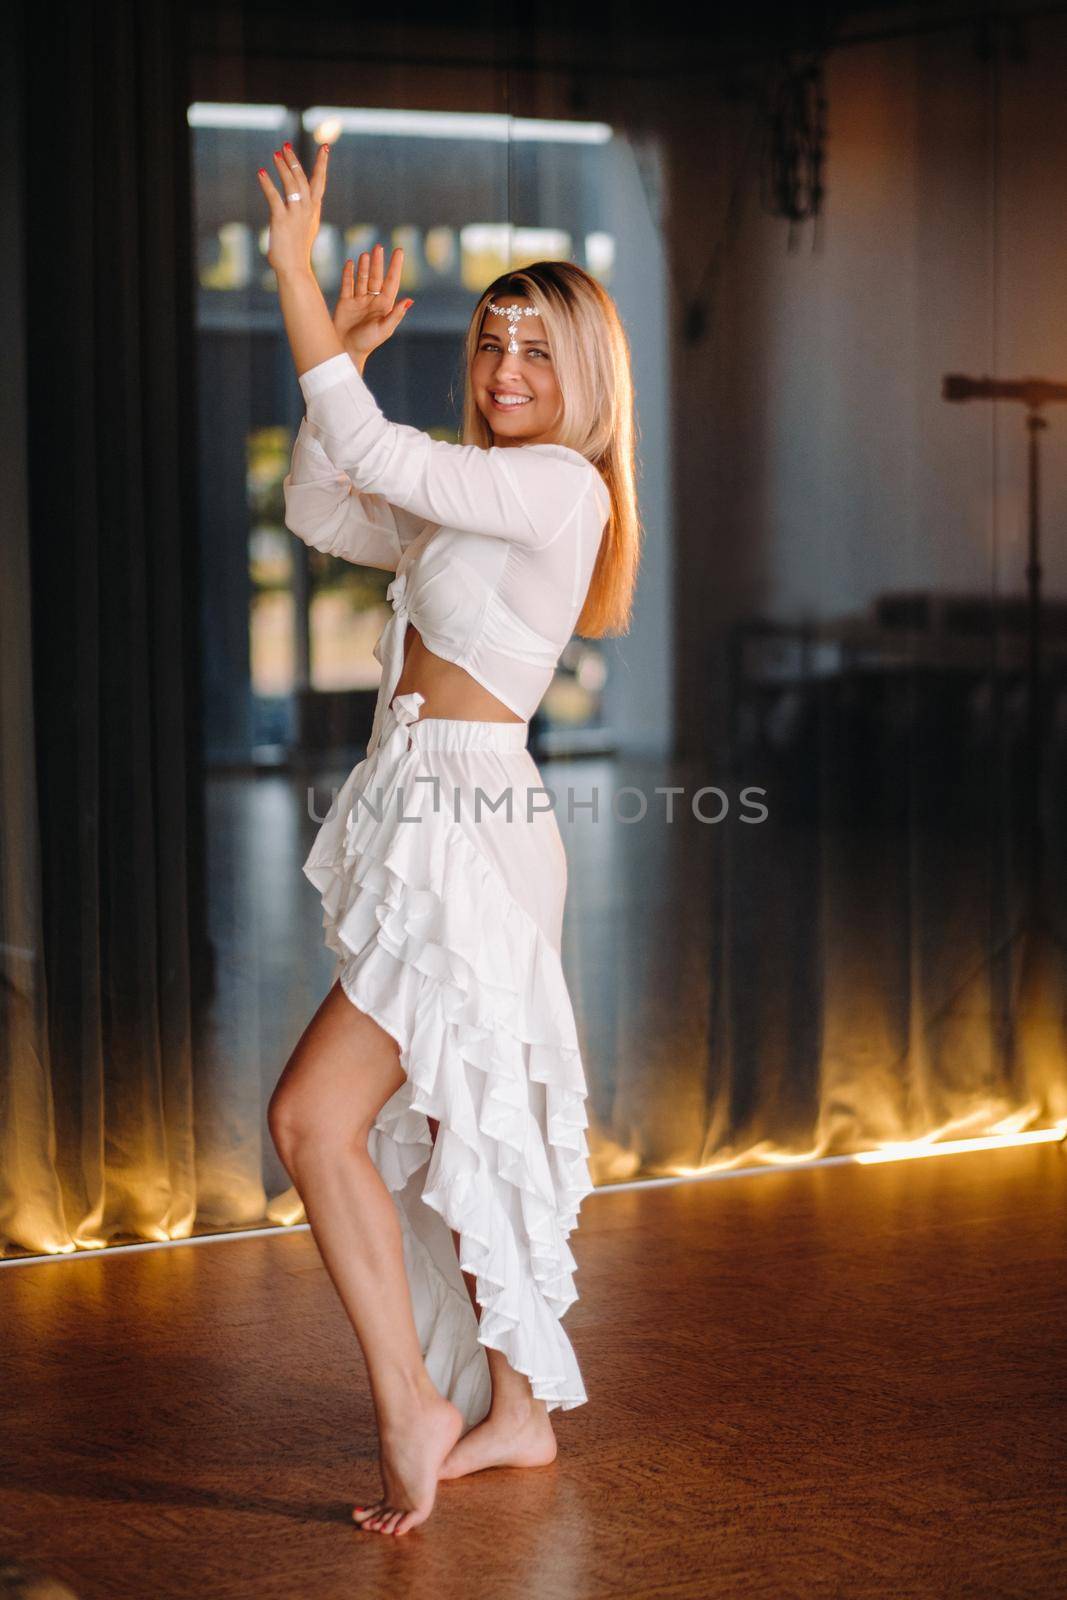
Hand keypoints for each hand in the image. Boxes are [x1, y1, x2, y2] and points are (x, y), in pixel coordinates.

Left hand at [256, 141, 326, 279]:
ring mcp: (295, 215)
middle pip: (303, 179)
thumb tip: (299, 201)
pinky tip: (261, 173)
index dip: (322, 164)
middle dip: (295, 161)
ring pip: (291, 184)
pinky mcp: (281, 220)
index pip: (320, 183)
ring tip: (275, 154)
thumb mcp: (304, 227)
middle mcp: (307, 210)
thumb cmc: (297, 251)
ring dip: (283, 167)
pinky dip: (268, 184)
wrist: (294, 269)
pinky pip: (274, 197)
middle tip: (286, 146)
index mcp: (314, 211)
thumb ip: (304, 212)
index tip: (324, 148)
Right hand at [333, 243, 413, 366]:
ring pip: (362, 279)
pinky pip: (347, 284)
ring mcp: (358, 301)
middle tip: (379, 247)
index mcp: (384, 306)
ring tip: (366, 254)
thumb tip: (409, 301)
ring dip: (364, 266)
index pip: (391, 282)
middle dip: (378, 262)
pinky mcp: (345, 303)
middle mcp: (372, 301)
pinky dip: (349, 274)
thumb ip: (395, 314)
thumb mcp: (384, 329)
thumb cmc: (367, 343)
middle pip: (376, 277)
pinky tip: (351, 263)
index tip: (399, 251)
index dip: (395, 267)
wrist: (346, 351)